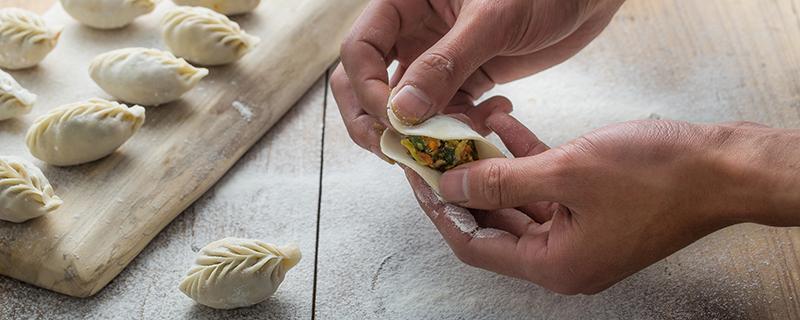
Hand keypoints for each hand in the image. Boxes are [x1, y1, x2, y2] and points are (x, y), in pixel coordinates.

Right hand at [332, 0, 624, 157]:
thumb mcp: (492, 20)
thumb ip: (445, 64)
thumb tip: (402, 111)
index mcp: (405, 3)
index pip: (360, 51)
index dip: (369, 89)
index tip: (396, 120)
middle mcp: (412, 32)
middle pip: (365, 82)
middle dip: (375, 120)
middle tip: (397, 150)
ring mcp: (436, 60)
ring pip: (403, 106)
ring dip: (420, 133)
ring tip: (454, 140)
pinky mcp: (464, 80)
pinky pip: (443, 115)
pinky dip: (458, 129)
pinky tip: (491, 119)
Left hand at [407, 112, 799, 293]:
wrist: (725, 168)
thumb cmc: (657, 177)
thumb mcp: (566, 172)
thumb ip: (502, 180)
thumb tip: (452, 184)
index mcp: (554, 265)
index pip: (476, 245)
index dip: (441, 210)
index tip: (419, 178)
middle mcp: (563, 257)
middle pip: (494, 223)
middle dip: (464, 185)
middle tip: (437, 152)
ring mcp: (580, 234)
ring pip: (518, 202)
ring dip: (494, 168)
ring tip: (467, 132)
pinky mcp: (594, 210)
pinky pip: (546, 188)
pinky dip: (526, 161)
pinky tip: (506, 127)